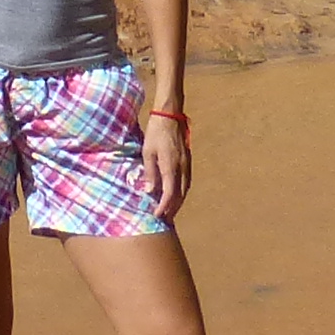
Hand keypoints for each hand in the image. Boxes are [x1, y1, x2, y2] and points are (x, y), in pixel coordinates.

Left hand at [142, 105, 191, 219]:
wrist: (170, 115)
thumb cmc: (156, 132)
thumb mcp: (147, 152)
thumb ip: (150, 173)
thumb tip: (149, 191)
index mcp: (170, 166)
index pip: (169, 193)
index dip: (164, 206)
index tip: (157, 214)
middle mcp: (181, 167)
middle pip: (180, 194)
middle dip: (172, 208)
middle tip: (165, 218)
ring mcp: (187, 163)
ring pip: (185, 189)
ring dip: (179, 201)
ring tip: (171, 210)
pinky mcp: (188, 159)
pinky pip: (187, 181)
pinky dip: (182, 191)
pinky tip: (177, 194)